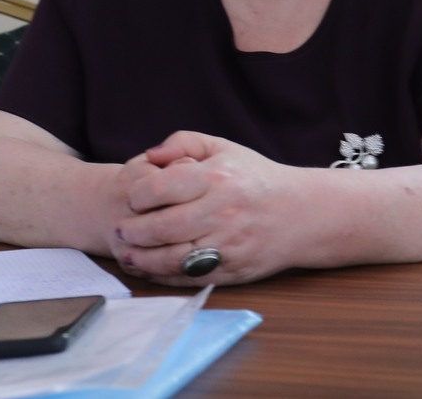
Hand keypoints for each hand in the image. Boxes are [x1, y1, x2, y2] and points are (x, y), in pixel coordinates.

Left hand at [110, 131, 299, 285]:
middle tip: (119, 230)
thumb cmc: (255, 178)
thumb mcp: (223, 148)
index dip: (139, 194)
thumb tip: (151, 154)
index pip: (162, 188)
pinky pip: (190, 278)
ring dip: (143, 259)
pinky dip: (164, 277)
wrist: (301, 213)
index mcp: (216, 178)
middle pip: (163, 227)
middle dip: (133, 231)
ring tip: (126, 254)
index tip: (132, 197)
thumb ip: (184, 143)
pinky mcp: (232, 269)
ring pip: (173, 258)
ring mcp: (227, 244)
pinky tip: (149, 270)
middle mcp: (222, 212)